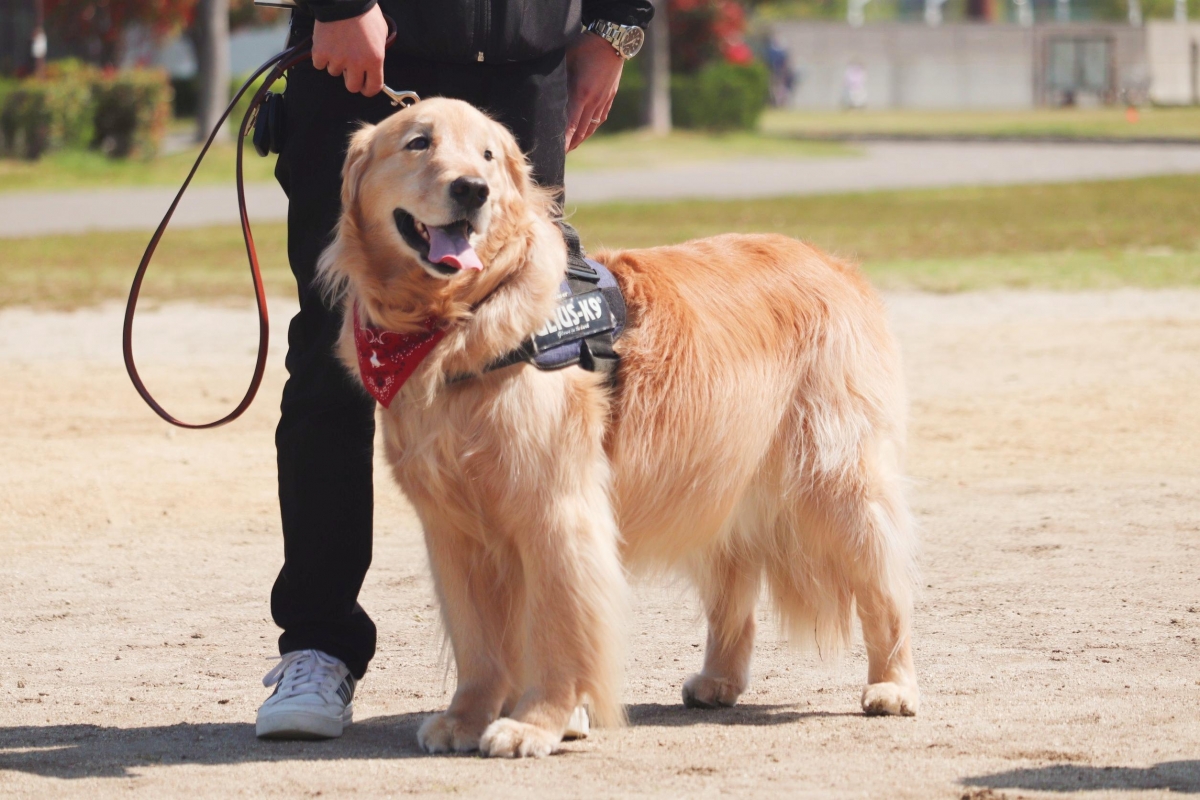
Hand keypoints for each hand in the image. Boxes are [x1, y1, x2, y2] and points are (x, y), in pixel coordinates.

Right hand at [312, 4, 386, 96]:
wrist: (344, 0)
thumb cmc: (365, 13)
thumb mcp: (382, 34)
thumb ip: (377, 52)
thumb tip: (373, 64)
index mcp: (374, 60)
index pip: (372, 87)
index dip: (368, 89)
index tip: (365, 87)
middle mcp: (356, 63)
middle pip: (352, 86)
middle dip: (351, 79)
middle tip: (350, 69)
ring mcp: (337, 59)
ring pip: (334, 72)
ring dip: (336, 63)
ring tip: (338, 46)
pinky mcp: (321, 52)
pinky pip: (319, 64)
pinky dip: (321, 57)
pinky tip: (326, 45)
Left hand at [565, 32, 624, 151]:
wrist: (612, 40)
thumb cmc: (585, 46)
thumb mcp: (566, 61)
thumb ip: (558, 81)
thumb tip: (544, 94)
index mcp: (581, 94)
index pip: (571, 126)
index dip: (564, 142)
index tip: (557, 154)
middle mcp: (593, 102)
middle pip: (581, 132)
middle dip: (570, 145)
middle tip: (558, 156)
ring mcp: (603, 101)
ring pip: (591, 127)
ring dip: (580, 139)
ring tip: (571, 148)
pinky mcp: (609, 97)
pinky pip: (599, 119)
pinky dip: (591, 129)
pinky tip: (585, 133)